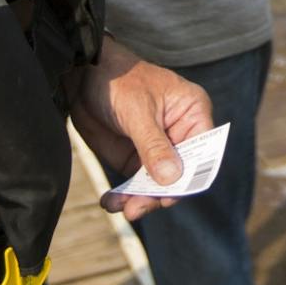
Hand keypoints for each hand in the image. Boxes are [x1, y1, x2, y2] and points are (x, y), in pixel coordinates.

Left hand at [71, 36, 213, 220]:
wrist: (82, 75)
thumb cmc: (118, 79)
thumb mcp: (138, 111)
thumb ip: (154, 145)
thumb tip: (172, 178)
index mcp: (193, 113)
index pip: (203, 153)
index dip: (190, 178)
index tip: (170, 197)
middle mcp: (180, 134)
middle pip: (181, 175)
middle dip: (159, 195)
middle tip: (136, 208)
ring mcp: (157, 149)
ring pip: (158, 185)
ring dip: (139, 200)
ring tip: (121, 207)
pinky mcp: (136, 158)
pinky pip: (136, 184)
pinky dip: (124, 195)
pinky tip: (111, 201)